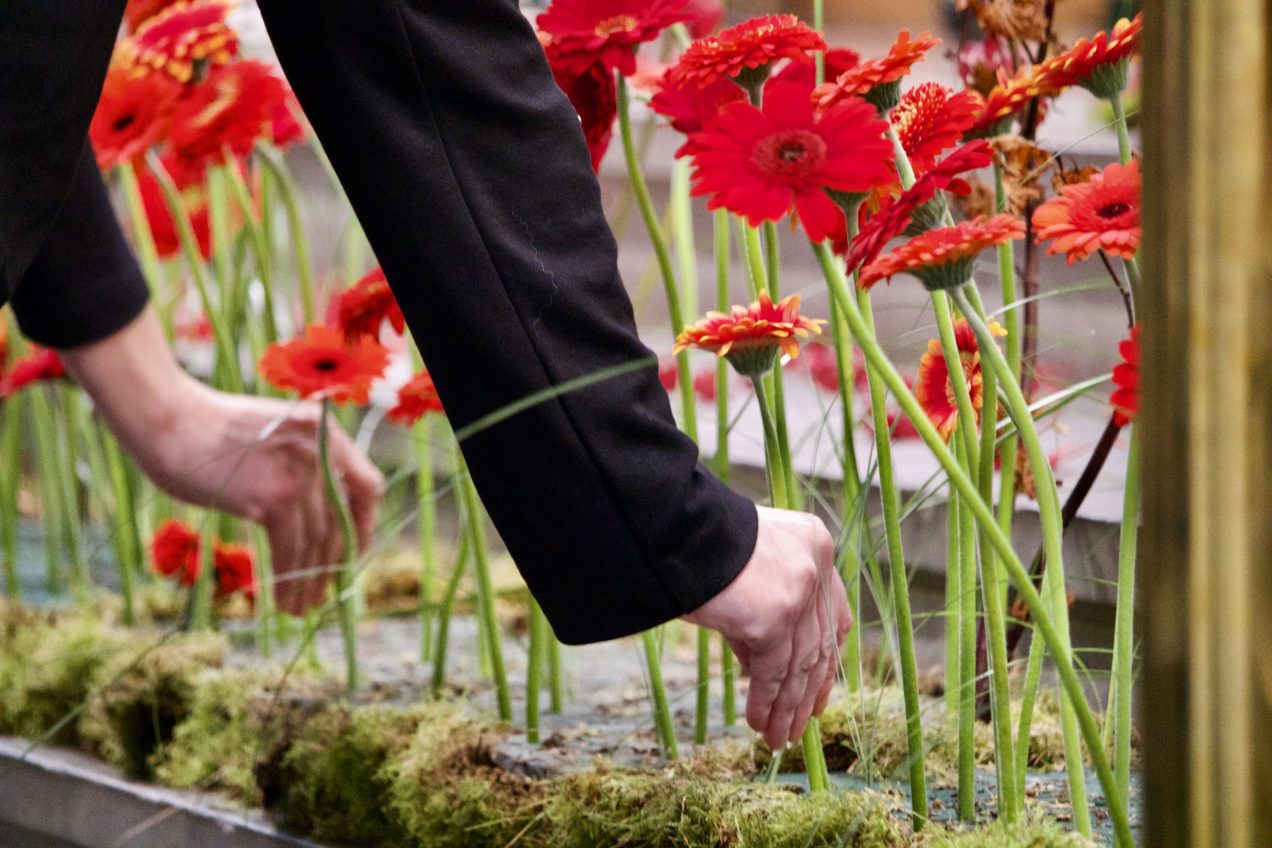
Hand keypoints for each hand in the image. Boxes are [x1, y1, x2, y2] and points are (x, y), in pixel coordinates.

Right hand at [59, 308, 382, 614]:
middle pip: (343, 522)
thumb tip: (322, 518)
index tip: (352, 554)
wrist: (169, 418)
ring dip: (309, 581)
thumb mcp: (277, 435)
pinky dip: (287, 580)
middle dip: (333, 564)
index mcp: (328, 433)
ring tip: (299, 607)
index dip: (364, 526)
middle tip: (320, 593)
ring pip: (318, 543)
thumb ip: (305, 463)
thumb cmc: (211, 431)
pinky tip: (280, 599)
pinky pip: (291, 550)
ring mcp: (300, 475)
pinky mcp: (272, 499)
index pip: (368, 486)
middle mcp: (323, 452)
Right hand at [681, 506, 850, 749]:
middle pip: (818, 642)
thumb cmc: (697, 544)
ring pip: (800, 665)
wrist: (672, 529)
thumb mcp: (745, 567)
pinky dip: (766, 702)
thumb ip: (765, 605)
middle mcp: (814, 565)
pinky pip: (773, 673)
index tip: (824, 686)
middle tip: (802, 724)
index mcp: (813, 542)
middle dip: (809, 691)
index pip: (833, 609)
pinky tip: (759, 723)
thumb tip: (766, 666)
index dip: (830, 653)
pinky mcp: (774, 617)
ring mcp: (797, 592)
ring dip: (788, 707)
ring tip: (778, 737)